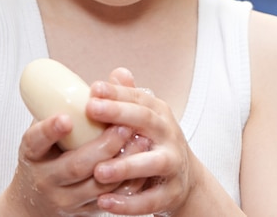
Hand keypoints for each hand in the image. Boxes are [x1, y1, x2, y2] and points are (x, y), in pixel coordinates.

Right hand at [7, 114, 133, 215]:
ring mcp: (64, 198)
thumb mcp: (45, 131)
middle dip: (102, 146)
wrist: (34, 201)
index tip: (66, 118)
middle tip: (123, 126)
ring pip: (95, 185)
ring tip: (141, 142)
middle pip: (74, 165)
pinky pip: (109, 199)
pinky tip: (141, 165)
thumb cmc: (46, 153)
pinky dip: (126, 182)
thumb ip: (69, 105)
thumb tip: (111, 75)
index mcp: (31, 153)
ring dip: (120, 163)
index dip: (50, 130)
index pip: (35, 141)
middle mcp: (45, 178)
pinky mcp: (83, 211)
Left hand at [86, 75, 197, 215]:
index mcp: (159, 113)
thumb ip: (129, 96)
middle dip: (119, 113)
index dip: (116, 92)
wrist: (184, 180)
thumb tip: (117, 73)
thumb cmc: (154, 141)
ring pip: (151, 163)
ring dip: (124, 166)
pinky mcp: (170, 193)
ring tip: (98, 170)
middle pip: (145, 120)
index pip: (138, 97)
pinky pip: (150, 200)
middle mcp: (168, 134)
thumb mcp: (144, 116)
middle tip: (91, 109)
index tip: (93, 88)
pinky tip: (104, 203)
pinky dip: (128, 204)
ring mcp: (172, 163)